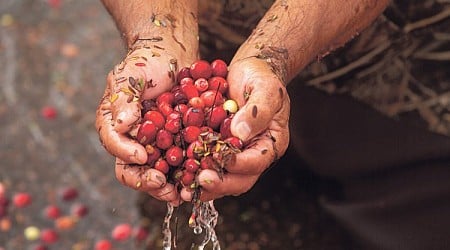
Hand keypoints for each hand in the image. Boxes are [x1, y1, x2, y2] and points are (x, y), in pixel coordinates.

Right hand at [96, 43, 196, 205]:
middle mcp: (136, 142)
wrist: (172, 56)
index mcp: (118, 129)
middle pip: (137, 171)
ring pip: (162, 173)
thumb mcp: (129, 77)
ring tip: (184, 191)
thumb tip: (123, 125)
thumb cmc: (145, 64)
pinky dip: (191, 171)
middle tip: (165, 187)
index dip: (128, 156)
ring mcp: (159, 145)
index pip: (117, 150)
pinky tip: (202, 174)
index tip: (143, 156)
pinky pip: (184, 162)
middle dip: (150, 183)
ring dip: (172, 186)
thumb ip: (123, 101)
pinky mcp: (180, 143)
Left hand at [180, 57, 290, 200]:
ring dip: (204, 185)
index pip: (256, 162)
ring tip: (186, 189)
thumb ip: (257, 111)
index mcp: (270, 144)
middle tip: (201, 180)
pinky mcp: (216, 148)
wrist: (247, 71)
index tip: (220, 158)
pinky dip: (193, 172)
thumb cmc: (261, 77)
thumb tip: (240, 133)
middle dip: (220, 183)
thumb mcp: (266, 88)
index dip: (238, 164)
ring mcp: (233, 154)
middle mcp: (252, 154)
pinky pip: (205, 164)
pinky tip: (178, 174)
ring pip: (221, 178)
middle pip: (239, 180)